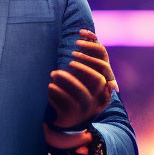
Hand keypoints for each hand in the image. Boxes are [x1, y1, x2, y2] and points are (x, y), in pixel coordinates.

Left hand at [45, 29, 114, 145]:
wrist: (63, 121)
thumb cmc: (71, 91)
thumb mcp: (79, 75)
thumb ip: (84, 58)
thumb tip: (87, 33)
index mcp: (101, 86)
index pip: (104, 65)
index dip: (93, 53)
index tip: (77, 41)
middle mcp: (97, 99)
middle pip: (98, 80)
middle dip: (84, 67)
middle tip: (69, 58)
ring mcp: (85, 109)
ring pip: (82, 94)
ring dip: (68, 81)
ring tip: (53, 73)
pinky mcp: (70, 118)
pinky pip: (66, 105)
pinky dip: (57, 94)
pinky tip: (49, 86)